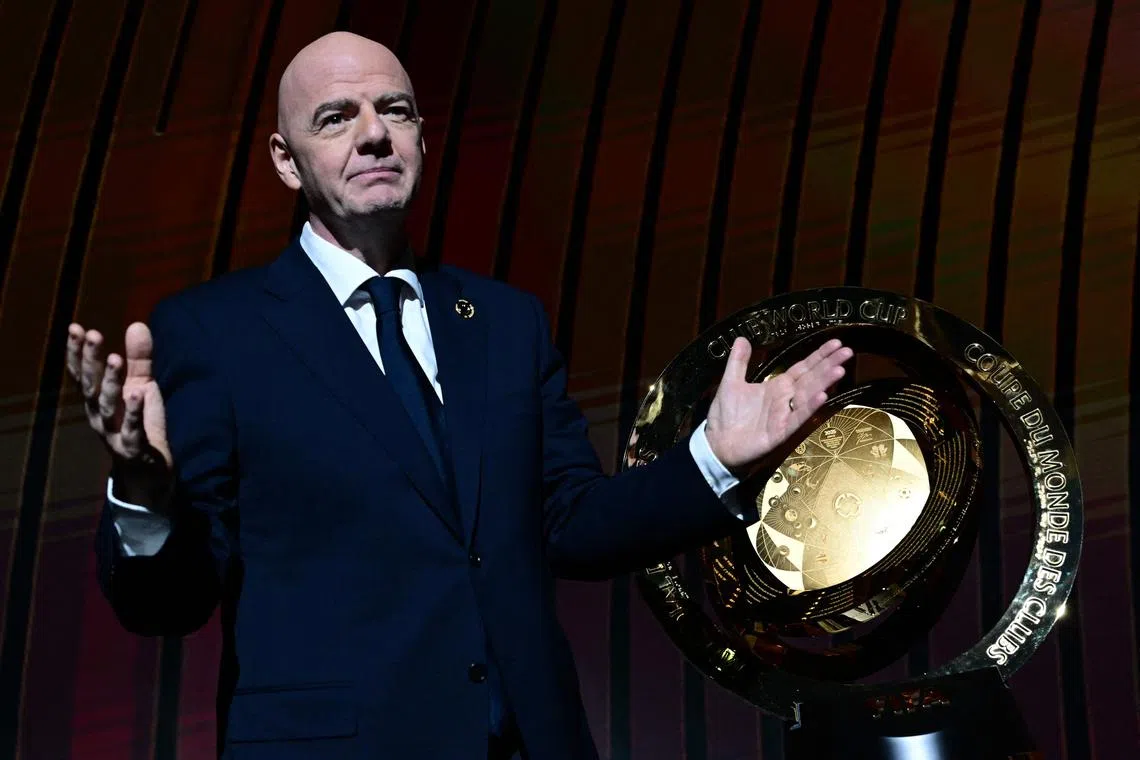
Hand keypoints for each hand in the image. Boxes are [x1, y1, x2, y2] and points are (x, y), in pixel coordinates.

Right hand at [66, 321, 172, 505]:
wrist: (149, 471)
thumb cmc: (141, 424)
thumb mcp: (141, 386)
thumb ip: (139, 359)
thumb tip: (137, 324)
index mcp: (98, 401)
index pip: (83, 374)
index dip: (78, 352)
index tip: (76, 328)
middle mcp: (99, 416)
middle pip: (91, 386)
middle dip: (90, 361)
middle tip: (92, 335)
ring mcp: (114, 434)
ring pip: (108, 407)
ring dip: (110, 382)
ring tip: (116, 359)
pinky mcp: (134, 449)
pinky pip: (133, 430)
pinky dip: (133, 413)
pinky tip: (137, 395)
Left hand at [704, 337, 851, 472]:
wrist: (717, 444)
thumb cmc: (726, 416)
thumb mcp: (730, 383)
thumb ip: (738, 362)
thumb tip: (743, 338)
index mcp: (776, 387)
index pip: (803, 368)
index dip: (819, 356)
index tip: (836, 343)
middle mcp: (785, 399)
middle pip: (811, 379)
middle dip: (829, 365)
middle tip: (848, 352)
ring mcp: (785, 415)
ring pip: (808, 396)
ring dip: (824, 383)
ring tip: (840, 369)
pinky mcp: (781, 432)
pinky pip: (797, 418)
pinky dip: (809, 407)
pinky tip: (822, 396)